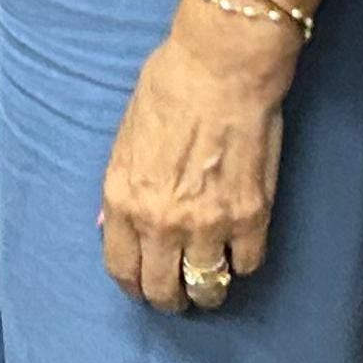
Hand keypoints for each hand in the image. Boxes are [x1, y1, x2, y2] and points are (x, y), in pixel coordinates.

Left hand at [100, 0, 293, 313]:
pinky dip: (243, 260)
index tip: (145, 285)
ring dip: (208, 289)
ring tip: (211, 279)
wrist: (222, 65)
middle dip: (170, 296)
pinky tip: (239, 247)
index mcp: (124, 199)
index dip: (135, 285)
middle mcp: (161, 221)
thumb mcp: (126, 136)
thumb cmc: (170, 85)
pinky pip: (247, 264)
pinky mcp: (251, 216)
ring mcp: (208, 223)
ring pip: (207, 288)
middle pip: (164, 290)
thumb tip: (112, 222)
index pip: (122, 269)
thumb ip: (122, 186)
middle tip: (179, 291)